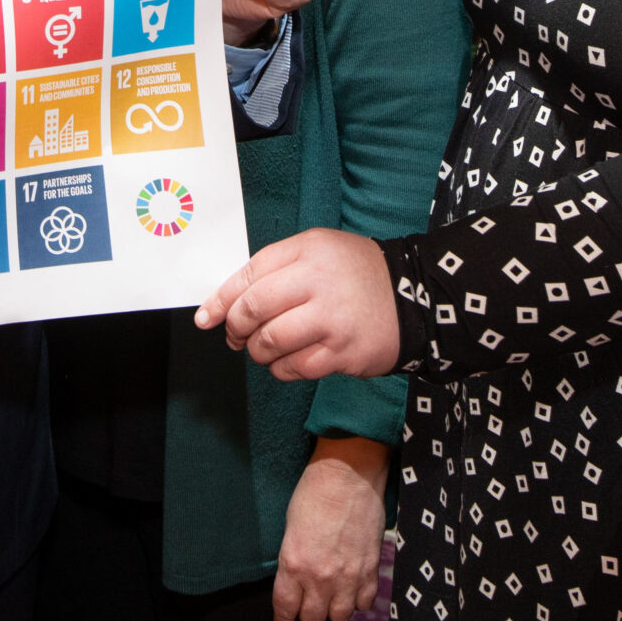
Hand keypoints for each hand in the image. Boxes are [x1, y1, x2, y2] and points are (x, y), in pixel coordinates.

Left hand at [195, 229, 397, 380]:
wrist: (416, 299)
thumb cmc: (357, 275)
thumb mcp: (319, 252)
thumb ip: (277, 269)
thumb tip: (229, 301)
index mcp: (309, 252)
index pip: (250, 275)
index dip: (222, 299)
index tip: (206, 317)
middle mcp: (319, 282)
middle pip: (255, 308)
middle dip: (236, 327)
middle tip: (235, 335)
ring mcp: (332, 320)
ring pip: (271, 342)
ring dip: (257, 351)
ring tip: (261, 349)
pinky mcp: (344, 353)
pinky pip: (295, 368)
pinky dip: (281, 368)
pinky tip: (286, 361)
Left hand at [273, 436, 388, 620]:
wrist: (348, 475)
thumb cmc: (314, 493)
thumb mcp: (290, 528)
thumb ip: (293, 561)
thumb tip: (297, 583)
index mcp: (293, 563)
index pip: (286, 608)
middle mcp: (320, 576)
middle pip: (313, 619)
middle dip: (308, 615)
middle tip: (308, 604)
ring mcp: (348, 576)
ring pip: (340, 616)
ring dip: (333, 609)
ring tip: (332, 596)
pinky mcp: (371, 570)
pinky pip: (365, 603)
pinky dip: (358, 600)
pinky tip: (353, 588)